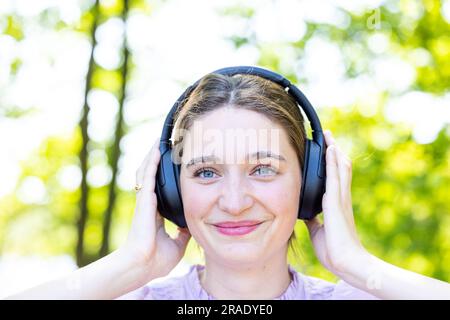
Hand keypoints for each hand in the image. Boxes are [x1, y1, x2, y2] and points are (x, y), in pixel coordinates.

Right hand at [120, 137, 190, 280]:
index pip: (160, 189)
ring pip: (147, 172)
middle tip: (167, 146)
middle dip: (157, 161)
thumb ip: (183, 233)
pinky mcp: (144, 200)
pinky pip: (148, 176)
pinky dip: (152, 162)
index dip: (164, 177)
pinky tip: (158, 150)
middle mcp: (149, 204)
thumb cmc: (155, 260)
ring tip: (160, 142)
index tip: (173, 167)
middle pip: (152, 176)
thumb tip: (193, 227)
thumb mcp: (177, 244)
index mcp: (156, 214)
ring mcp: (145, 201)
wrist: (142, 266)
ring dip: (153, 156)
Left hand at [305, 130, 367, 276]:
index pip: (335, 178)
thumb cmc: (334, 249)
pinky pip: (335, 176)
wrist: (346, 262)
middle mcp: (340, 198)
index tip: (327, 149)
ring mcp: (340, 198)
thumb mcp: (318, 230)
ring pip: (340, 168)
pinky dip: (333, 161)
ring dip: (334, 151)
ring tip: (329, 136)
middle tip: (328, 136)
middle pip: (340, 168)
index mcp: (336, 204)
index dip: (332, 163)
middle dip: (334, 151)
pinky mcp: (336, 202)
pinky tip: (330, 149)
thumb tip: (307, 214)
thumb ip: (314, 219)